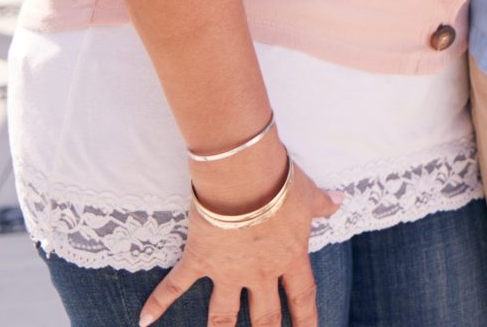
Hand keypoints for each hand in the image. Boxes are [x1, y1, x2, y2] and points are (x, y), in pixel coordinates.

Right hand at [141, 149, 338, 326]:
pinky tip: (144, 320)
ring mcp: (227, 270)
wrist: (243, 175)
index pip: (302, 297)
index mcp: (290, 257)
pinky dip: (158, 302)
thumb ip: (323, 203)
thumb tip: (341, 199)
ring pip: (223, 314)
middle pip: (265, 316)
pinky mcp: (199, 260)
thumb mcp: (307, 193)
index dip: (307, 320)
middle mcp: (260, 272)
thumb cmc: (279, 181)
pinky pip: (175, 285)